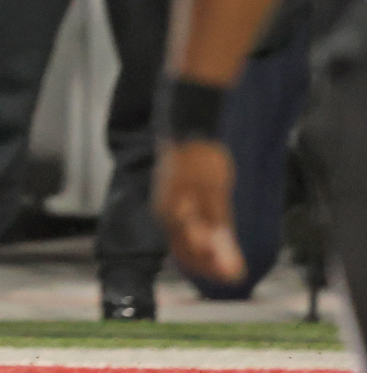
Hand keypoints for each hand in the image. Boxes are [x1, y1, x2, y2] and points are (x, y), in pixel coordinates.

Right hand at [156, 140, 244, 282]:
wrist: (190, 128)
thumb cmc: (202, 158)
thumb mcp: (215, 190)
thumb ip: (217, 222)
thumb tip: (221, 253)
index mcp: (172, 213)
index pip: (189, 253)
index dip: (213, 269)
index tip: (237, 276)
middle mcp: (166, 215)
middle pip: (186, 252)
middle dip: (211, 265)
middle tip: (238, 272)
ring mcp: (170, 207)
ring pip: (187, 242)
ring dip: (209, 256)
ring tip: (232, 261)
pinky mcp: (177, 200)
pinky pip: (188, 229)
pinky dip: (205, 241)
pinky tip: (219, 241)